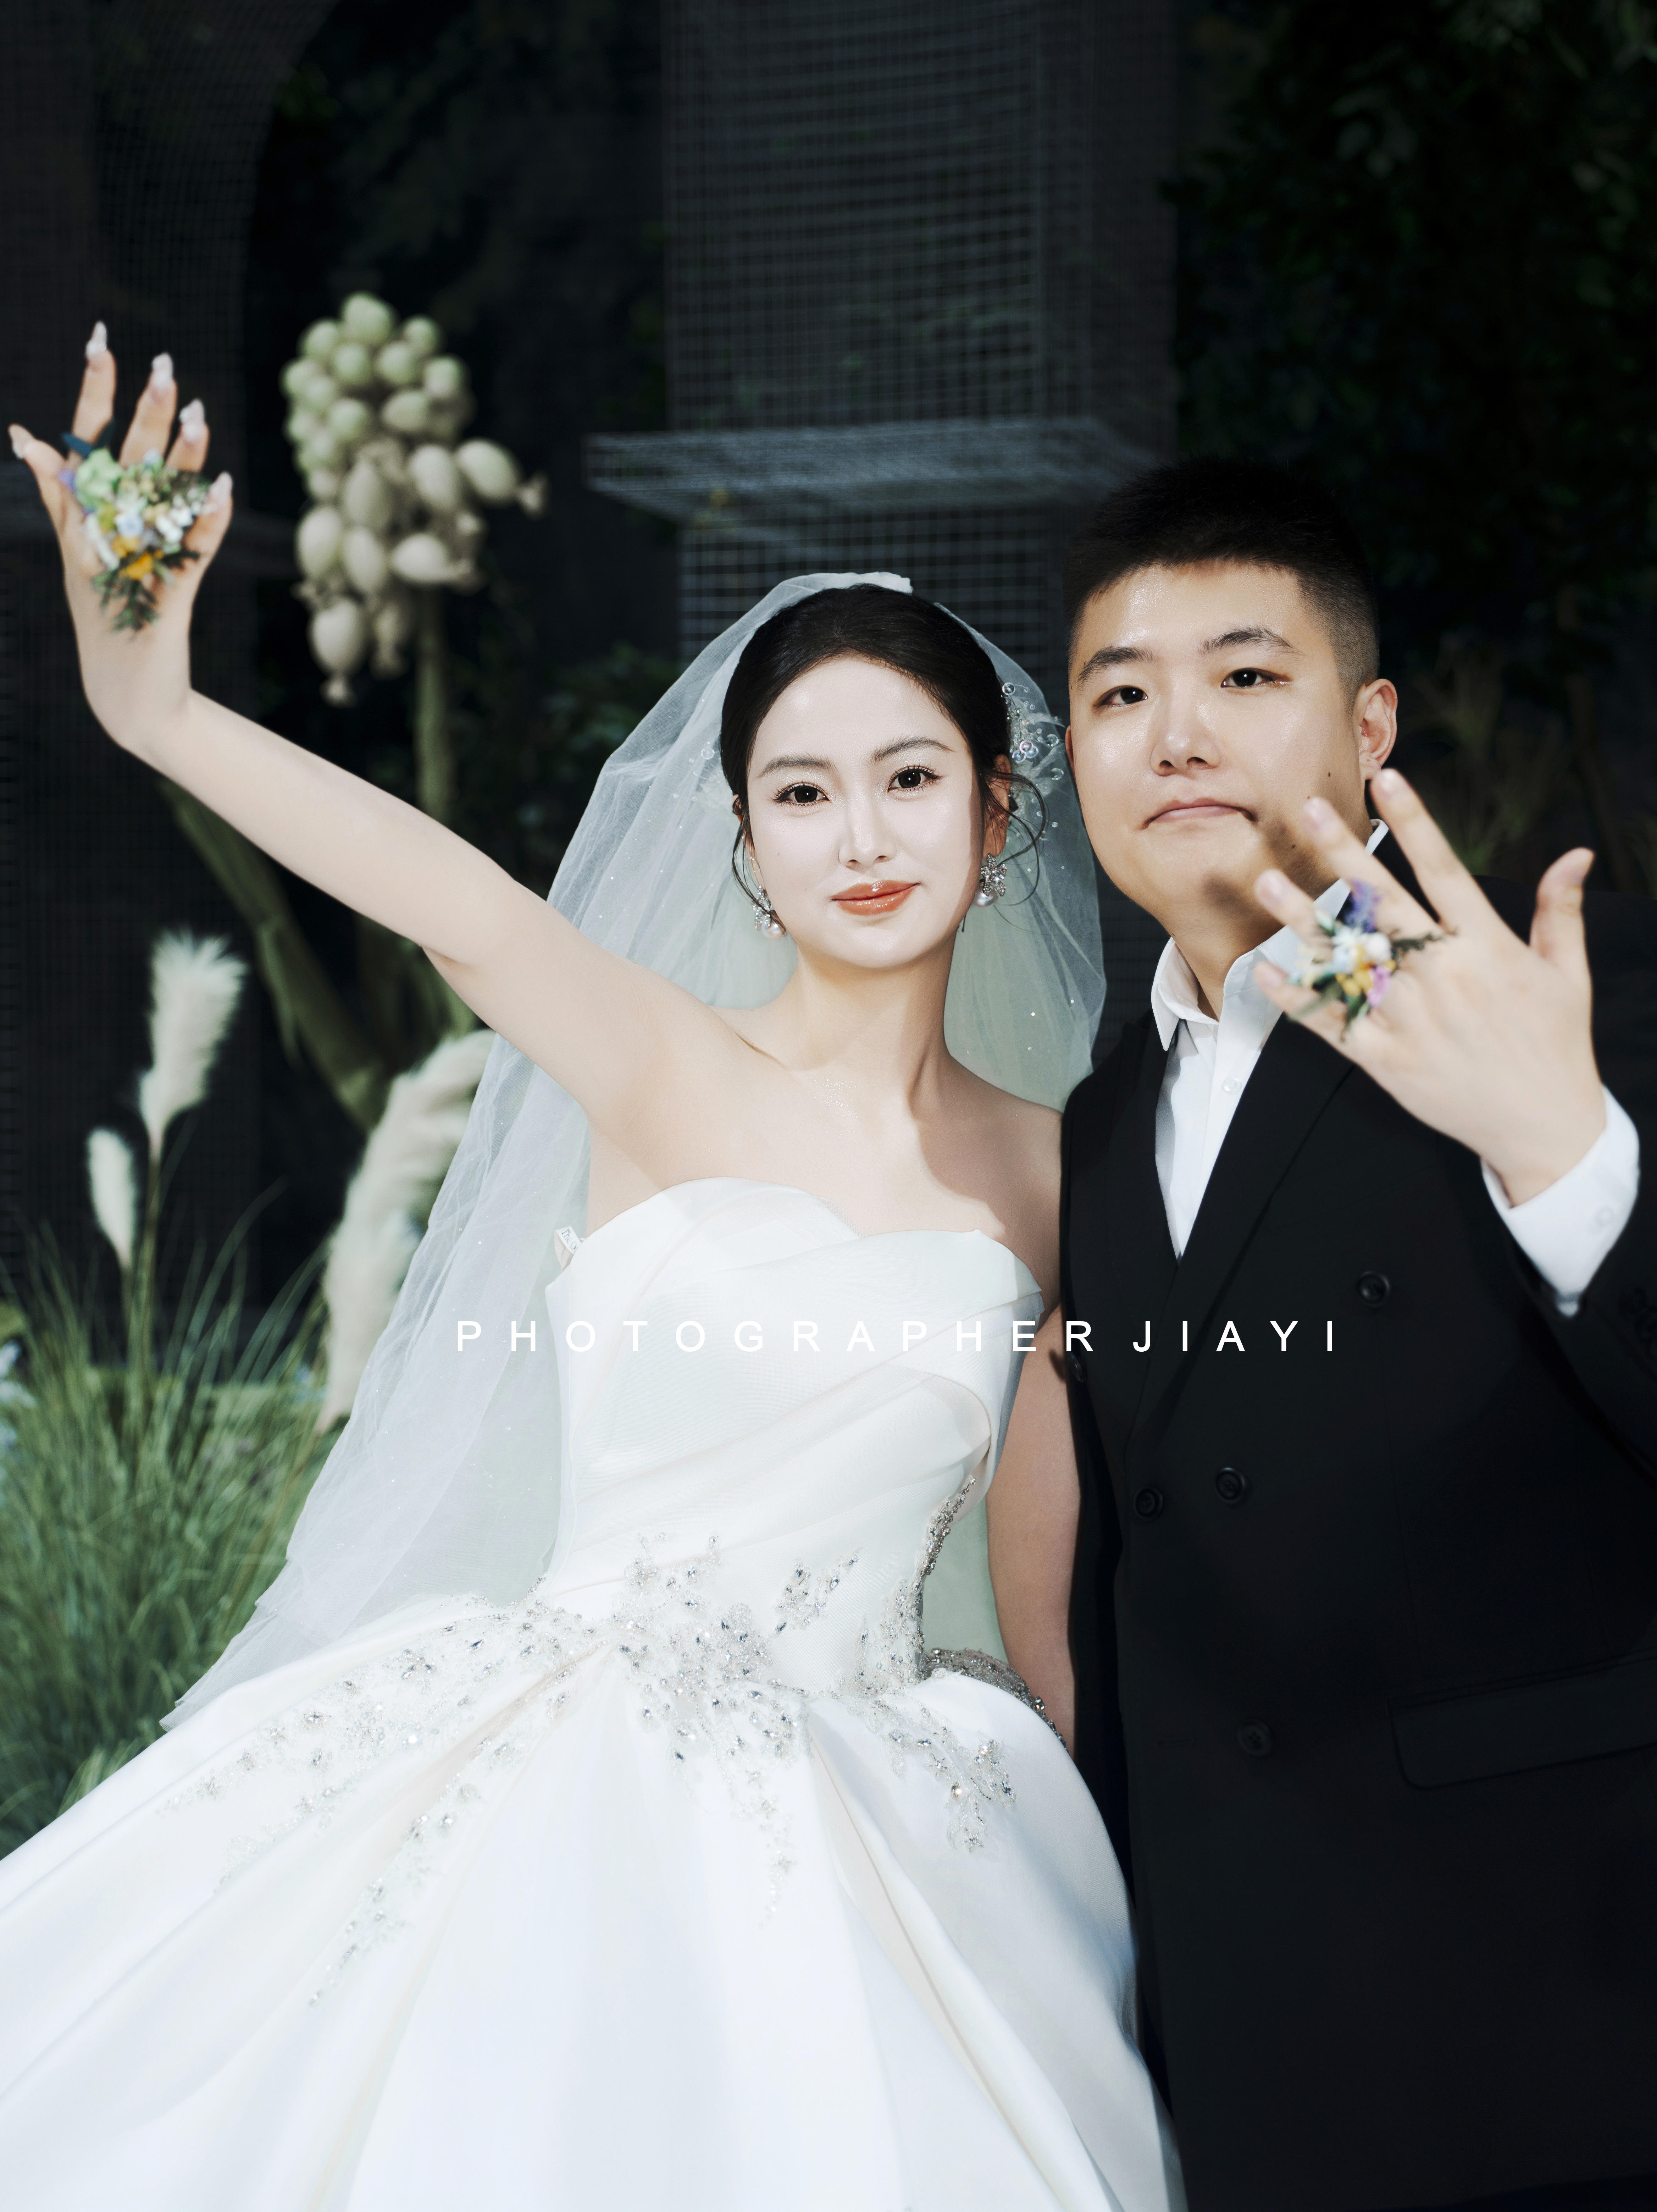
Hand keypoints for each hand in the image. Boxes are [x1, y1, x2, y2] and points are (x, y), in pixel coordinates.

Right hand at [7, 326, 232, 757]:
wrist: (128, 694)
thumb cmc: (112, 615)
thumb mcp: (81, 553)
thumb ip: (60, 496)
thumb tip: (28, 438)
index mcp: (81, 518)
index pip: (86, 442)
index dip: (94, 391)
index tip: (103, 342)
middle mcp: (102, 535)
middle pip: (124, 462)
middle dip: (145, 413)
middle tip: (165, 366)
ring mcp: (134, 566)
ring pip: (157, 500)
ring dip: (179, 456)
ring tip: (198, 410)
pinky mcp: (167, 597)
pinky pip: (192, 550)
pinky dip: (206, 519)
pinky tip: (222, 485)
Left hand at [1253, 767, 1603, 1205]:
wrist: (1544, 1126)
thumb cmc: (1556, 1044)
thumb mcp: (1566, 974)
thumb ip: (1559, 911)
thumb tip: (1575, 855)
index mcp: (1487, 947)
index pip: (1444, 869)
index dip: (1414, 821)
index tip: (1387, 779)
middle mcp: (1443, 976)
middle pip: (1384, 902)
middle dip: (1344, 853)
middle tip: (1306, 808)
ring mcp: (1410, 1018)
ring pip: (1348, 958)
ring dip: (1304, 919)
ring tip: (1268, 880)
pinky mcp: (1385, 1059)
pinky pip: (1332, 1022)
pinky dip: (1297, 997)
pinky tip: (1265, 968)